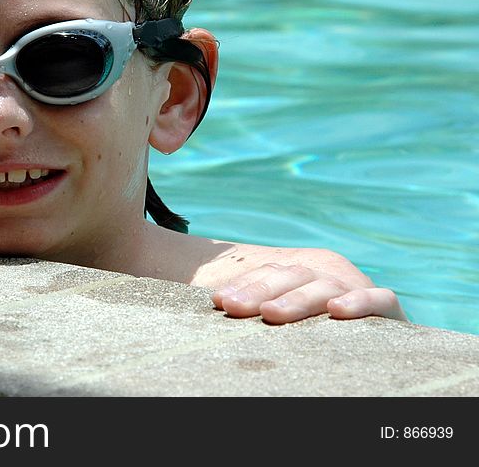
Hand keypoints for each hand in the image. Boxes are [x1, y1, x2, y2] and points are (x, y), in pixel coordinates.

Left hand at [211, 257, 406, 324]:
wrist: (379, 336)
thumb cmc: (316, 331)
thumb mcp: (284, 315)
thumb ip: (262, 308)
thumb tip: (219, 305)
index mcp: (301, 272)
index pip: (269, 272)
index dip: (243, 284)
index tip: (218, 300)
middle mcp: (328, 274)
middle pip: (290, 275)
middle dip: (259, 291)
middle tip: (233, 307)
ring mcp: (357, 287)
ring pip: (324, 286)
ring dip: (296, 299)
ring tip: (270, 313)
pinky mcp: (388, 306)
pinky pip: (380, 299)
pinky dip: (360, 302)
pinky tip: (337, 310)